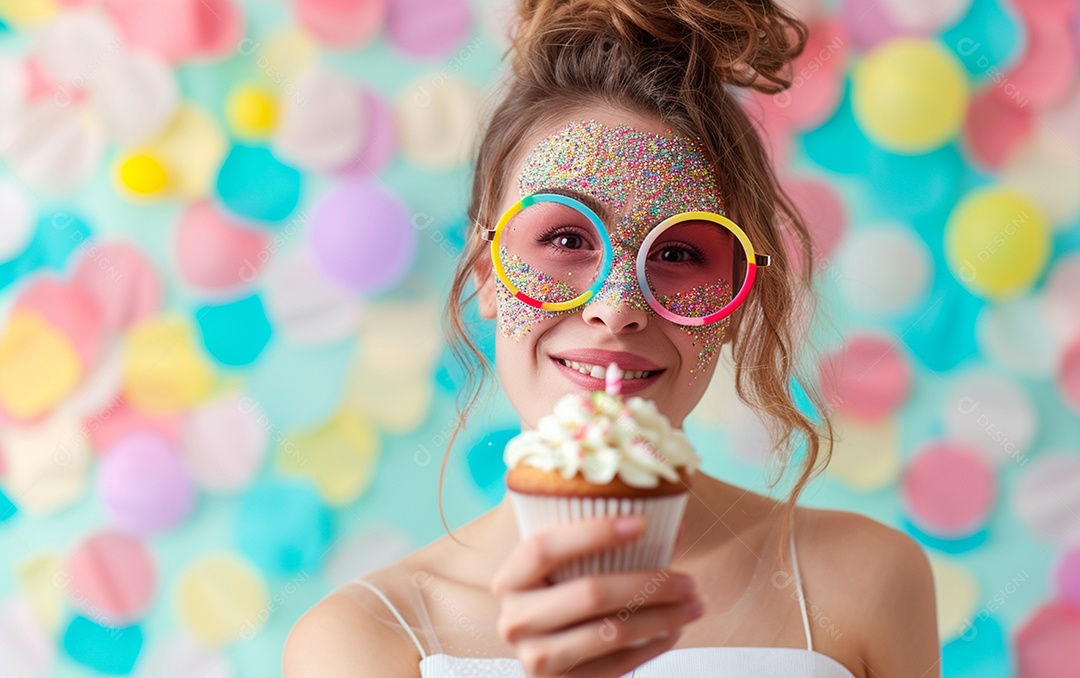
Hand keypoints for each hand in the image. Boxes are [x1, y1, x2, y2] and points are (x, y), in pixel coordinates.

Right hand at [490, 516, 702, 677]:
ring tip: (693, 605)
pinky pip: (618, 664)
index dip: (593, 533)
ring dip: (662, 617)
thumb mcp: (566, 567)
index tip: (642, 524)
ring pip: (611, 632)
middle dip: (648, 583)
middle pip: (589, 593)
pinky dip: (654, 646)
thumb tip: (670, 522)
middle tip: (688, 579)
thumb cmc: (563, 596)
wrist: (545, 655)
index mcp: (509, 579)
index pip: (544, 548)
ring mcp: (535, 658)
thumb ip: (605, 543)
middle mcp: (514, 620)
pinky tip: (673, 630)